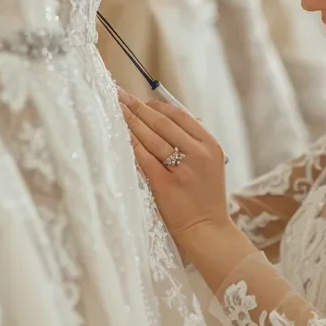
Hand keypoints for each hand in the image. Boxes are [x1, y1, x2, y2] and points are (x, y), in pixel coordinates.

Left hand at [117, 87, 230, 243]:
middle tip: (119, 96)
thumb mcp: (211, 165)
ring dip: (131, 122)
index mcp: (210, 145)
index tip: (140, 101)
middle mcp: (198, 154)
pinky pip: (144, 158)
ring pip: (151, 138)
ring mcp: (182, 170)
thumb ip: (196, 140)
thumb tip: (178, 115)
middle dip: (137, 108)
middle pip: (162, 123)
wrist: (207, 230)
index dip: (156, 106)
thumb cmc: (206, 197)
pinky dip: (131, 145)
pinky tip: (120, 135)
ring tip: (115, 110)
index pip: (179, 116)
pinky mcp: (165, 185)